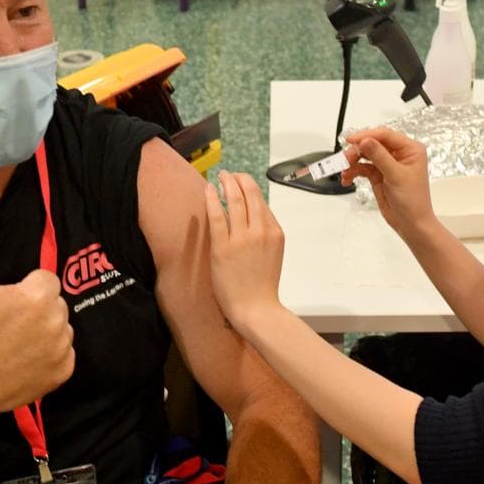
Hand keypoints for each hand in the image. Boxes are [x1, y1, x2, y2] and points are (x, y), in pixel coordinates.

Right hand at [0, 222, 74, 420]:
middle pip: (55, 304)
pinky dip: (51, 357)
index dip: (26, 290)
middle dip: (37, 310)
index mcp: (39, 296)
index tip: (8, 304)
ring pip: (61, 329)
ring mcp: (62, 348)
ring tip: (16, 343)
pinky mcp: (64, 371)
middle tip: (9, 325)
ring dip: (46, 332)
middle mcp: (57, 320)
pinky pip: (65, 355)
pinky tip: (26, 360)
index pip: (46, 280)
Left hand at [203, 171, 285, 328]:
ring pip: (234, 200)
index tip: (240, 182)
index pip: (262, 203)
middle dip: (239, 179)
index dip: (250, 188)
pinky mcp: (223, 247)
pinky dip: (212, 199)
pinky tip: (207, 189)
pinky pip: (216, 216)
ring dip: (226, 183)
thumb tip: (253, 215)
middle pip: (250, 194)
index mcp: (275, 232)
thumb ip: (265, 233)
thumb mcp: (274, 253)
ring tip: (220, 176)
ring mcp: (242, 238)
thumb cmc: (263, 285)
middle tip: (229, 174)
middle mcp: (261, 231)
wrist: (256, 309)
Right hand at [341, 128, 436, 240]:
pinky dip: (354, 171)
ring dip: (353, 162)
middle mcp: (399, 154)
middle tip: (346, 159)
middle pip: (373, 143)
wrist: (411, 224)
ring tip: (345, 171)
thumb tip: (365, 140)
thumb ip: (379, 156)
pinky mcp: (379, 175)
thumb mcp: (396, 175)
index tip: (351, 140)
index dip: (367, 135)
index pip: (385, 135)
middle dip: (358, 151)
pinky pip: (363, 168)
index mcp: (410, 149)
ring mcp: (388, 164)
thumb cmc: (413, 200)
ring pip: (366, 155)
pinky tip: (347, 179)